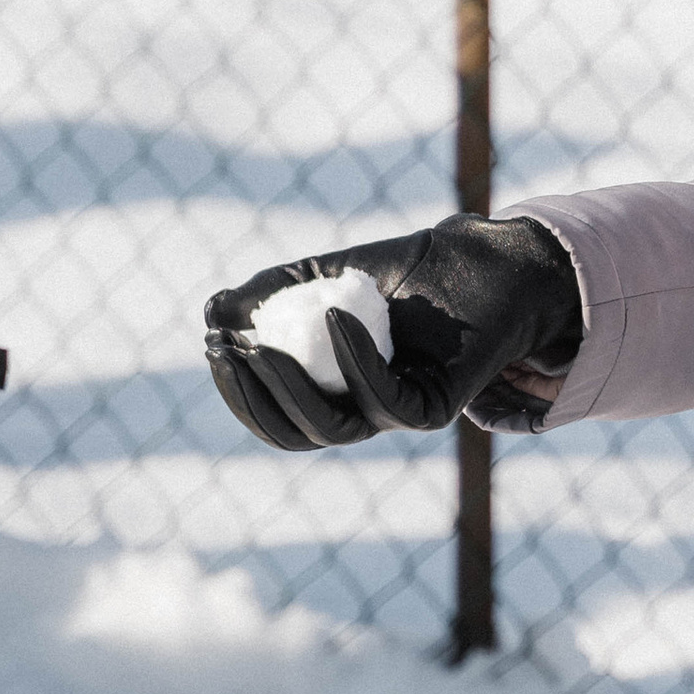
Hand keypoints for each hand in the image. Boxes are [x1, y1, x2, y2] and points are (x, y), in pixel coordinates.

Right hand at [204, 220, 583, 450]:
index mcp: (335, 392)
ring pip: (332, 428)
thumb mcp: (324, 275)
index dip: (239, 388)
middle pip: (294, 433)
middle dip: (250, 396)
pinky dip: (353, 360)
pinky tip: (334, 315)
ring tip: (259, 344)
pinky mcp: (434, 406)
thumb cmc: (406, 272)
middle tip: (223, 349)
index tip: (212, 343)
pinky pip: (385, 400)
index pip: (276, 413)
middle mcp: (363, 411)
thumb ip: (273, 294)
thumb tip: (213, 311)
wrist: (481, 261)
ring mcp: (398, 413)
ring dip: (288, 389)